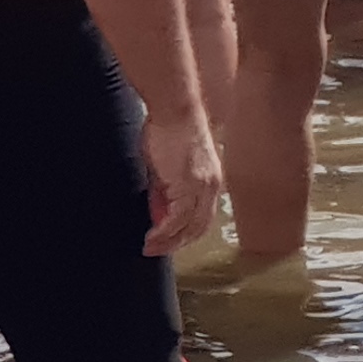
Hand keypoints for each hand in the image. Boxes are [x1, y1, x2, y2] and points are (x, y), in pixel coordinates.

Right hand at [139, 110, 223, 255]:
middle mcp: (212, 186)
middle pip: (199, 226)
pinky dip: (164, 232)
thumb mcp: (168, 167)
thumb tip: (158, 212)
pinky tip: (151, 237)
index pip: (203, 216)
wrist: (175, 111)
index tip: (167, 241)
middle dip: (177, 242)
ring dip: (168, 241)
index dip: (185, 232)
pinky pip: (177, 218)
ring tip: (150, 248)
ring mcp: (202, 187)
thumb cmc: (169, 131)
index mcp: (211, 181)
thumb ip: (165, 190)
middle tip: (156, 251)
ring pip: (189, 226)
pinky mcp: (188, 185)